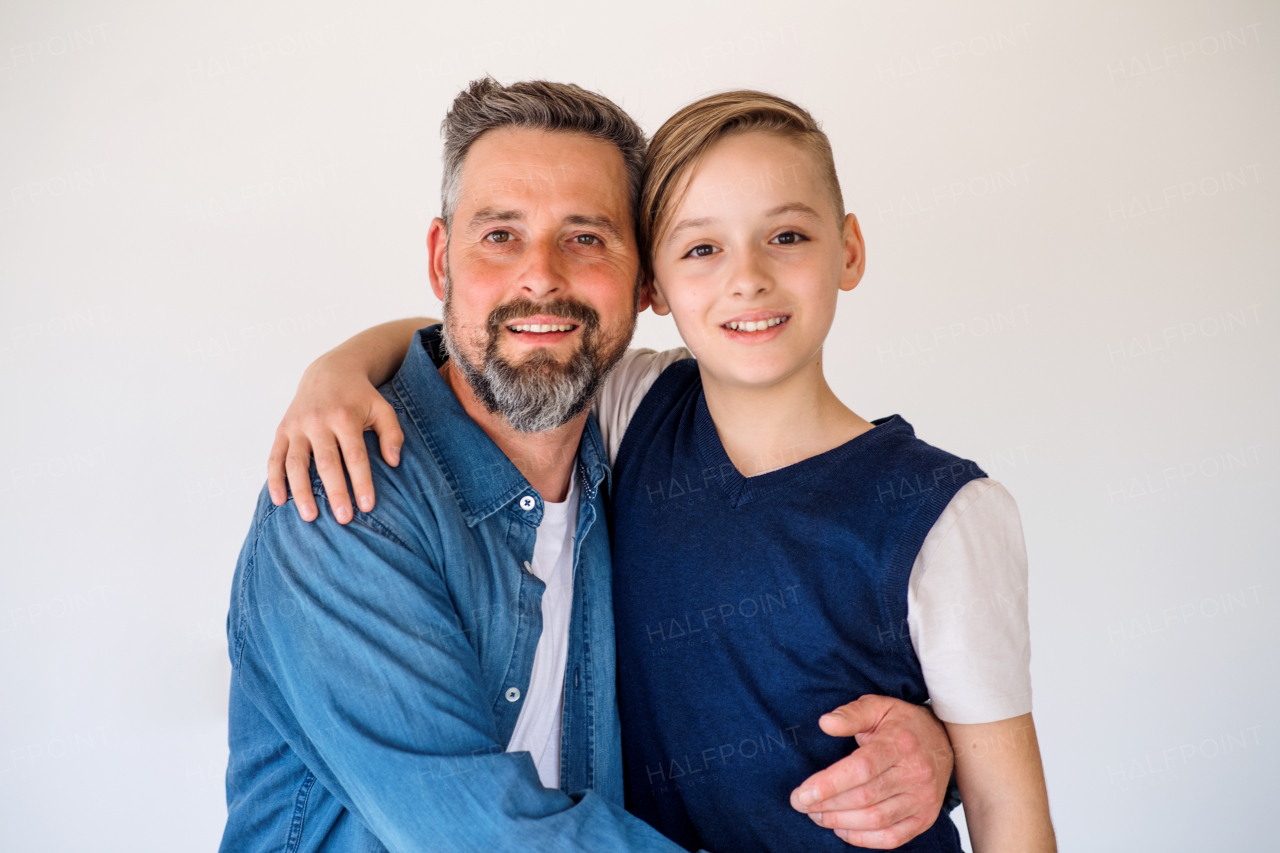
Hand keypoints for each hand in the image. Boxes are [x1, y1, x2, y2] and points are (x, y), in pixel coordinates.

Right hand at [267, 352, 402, 523]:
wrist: (329, 372)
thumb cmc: (360, 397)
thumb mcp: (383, 408)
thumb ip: (392, 434)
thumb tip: (394, 462)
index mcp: (345, 417)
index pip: (355, 455)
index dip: (361, 482)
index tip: (367, 506)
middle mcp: (318, 421)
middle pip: (326, 462)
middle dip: (335, 492)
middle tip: (343, 519)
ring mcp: (297, 426)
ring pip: (296, 463)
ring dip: (300, 491)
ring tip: (309, 517)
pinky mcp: (282, 430)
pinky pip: (275, 457)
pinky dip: (274, 479)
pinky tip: (280, 501)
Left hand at [789, 695, 952, 848]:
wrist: (944, 741)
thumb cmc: (902, 724)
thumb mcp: (877, 706)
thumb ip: (850, 714)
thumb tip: (825, 723)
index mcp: (900, 744)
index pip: (861, 769)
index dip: (829, 784)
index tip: (802, 794)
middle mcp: (916, 774)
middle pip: (865, 798)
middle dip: (827, 805)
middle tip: (801, 804)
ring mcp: (923, 799)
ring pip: (876, 820)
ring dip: (840, 822)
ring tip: (816, 815)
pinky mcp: (925, 818)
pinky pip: (891, 838)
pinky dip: (863, 839)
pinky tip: (842, 829)